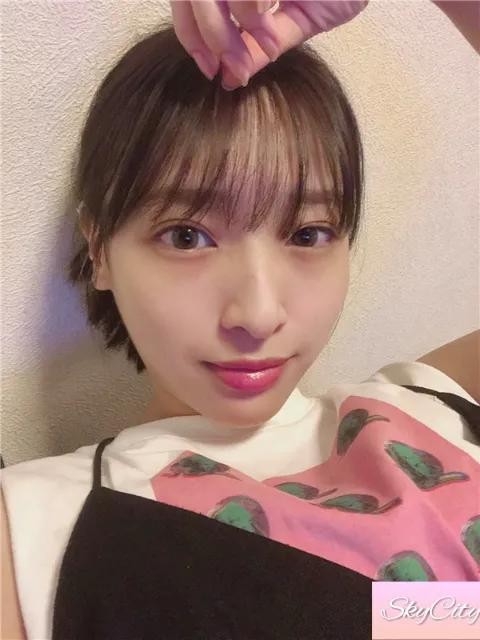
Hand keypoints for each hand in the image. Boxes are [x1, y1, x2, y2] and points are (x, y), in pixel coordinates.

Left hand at [171, 1, 368, 89]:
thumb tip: (230, 78)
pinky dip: (248, 8)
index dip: (193, 38)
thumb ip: (263, 45)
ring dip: (230, 25)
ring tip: (262, 38)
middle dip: (210, 38)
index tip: (211, 71)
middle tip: (230, 68)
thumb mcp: (300, 20)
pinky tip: (265, 16)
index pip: (191, 4)